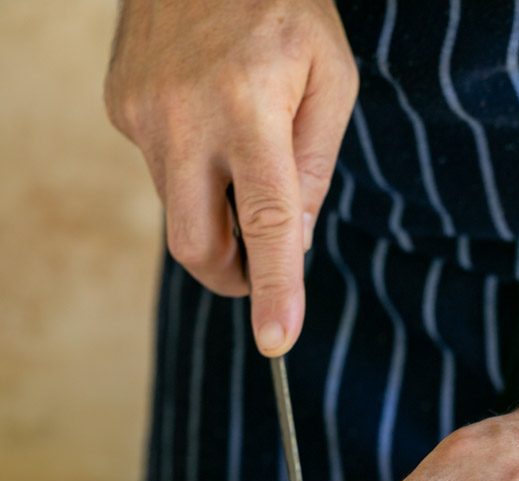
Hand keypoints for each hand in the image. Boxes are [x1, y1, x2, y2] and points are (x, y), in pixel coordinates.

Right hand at [104, 0, 357, 354]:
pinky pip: (160, 169)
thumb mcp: (331, 77)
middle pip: (197, 243)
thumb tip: (293, 242)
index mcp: (252, 108)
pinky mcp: (119, 108)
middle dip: (230, 275)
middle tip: (258, 267)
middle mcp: (186, 117)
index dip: (274, 288)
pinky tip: (205, 116)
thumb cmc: (283, 5)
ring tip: (238, 144)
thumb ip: (315, 167)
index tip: (278, 341)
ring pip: (177, 209)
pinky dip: (190, 167)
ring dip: (213, 207)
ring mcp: (142, 114)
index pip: (264, 222)